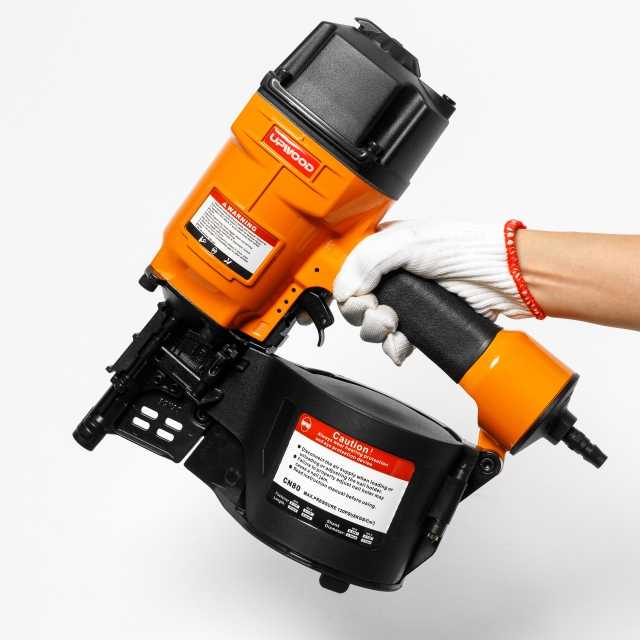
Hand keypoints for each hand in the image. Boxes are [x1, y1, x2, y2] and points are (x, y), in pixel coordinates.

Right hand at [333, 220, 530, 364]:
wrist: (502, 276)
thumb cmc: (465, 248)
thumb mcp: (406, 242)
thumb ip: (366, 261)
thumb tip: (343, 290)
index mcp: (383, 249)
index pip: (347, 275)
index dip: (347, 292)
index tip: (360, 300)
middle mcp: (392, 274)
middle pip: (356, 304)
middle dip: (364, 314)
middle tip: (384, 313)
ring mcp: (406, 300)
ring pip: (372, 326)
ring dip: (378, 332)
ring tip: (395, 326)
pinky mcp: (421, 322)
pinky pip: (393, 341)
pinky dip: (393, 346)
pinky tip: (402, 342)